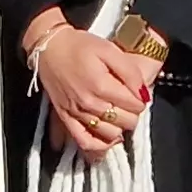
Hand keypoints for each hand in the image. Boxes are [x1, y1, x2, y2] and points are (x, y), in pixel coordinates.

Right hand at [22, 7, 160, 159]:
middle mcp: (90, 104)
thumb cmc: (79, 46)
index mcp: (102, 85)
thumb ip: (130, 71)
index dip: (141, 99)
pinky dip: (100, 145)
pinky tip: (109, 138)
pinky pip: (85, 141)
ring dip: (120, 126)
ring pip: (110, 134)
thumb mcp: (109, 49)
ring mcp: (77, 114)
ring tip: (119, 114)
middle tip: (128, 101)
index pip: (135, 105)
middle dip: (133, 112)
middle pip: (125, 121)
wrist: (49, 48)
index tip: (137, 91)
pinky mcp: (66, 118)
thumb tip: (143, 93)